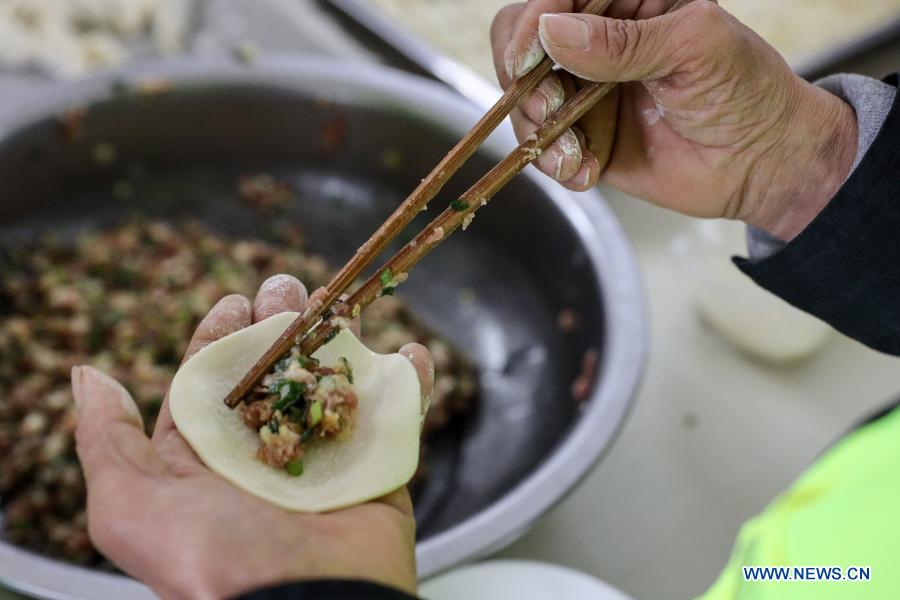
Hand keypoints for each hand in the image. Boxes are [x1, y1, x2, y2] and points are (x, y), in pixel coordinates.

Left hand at [71, 275, 433, 599]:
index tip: (234, 302)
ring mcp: (326, 462)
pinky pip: (399, 417)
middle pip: (275, 374)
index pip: (211, 383)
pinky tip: (410, 353)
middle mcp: (265, 457)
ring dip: (341, 339)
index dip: (220, 337)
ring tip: (341, 301)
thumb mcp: (130, 507)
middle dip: (279, 325)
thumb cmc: (211, 559)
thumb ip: (106, 441)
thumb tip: (88, 376)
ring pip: (334, 384)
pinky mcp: (378, 471)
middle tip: (287, 288)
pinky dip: (411, 383)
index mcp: (207, 460)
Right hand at [492, 0, 857, 239]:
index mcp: (627, 2)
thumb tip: (553, 31)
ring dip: (538, 127)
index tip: (528, 57)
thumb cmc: (746, 91)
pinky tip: (586, 169)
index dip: (532, 21)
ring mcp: (586, 92)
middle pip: (522, 42)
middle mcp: (598, 43)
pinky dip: (553, 161)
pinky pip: (542, 146)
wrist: (761, 165)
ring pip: (523, 99)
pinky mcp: (584, 138)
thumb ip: (624, 41)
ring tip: (576, 151)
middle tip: (549, 105)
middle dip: (524, 77)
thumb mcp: (694, 47)